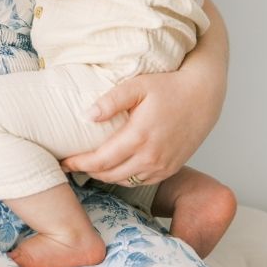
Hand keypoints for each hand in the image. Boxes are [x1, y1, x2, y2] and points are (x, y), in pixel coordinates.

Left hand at [59, 70, 216, 186]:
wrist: (203, 96)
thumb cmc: (168, 87)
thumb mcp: (136, 86)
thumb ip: (110, 101)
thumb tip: (86, 116)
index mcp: (140, 137)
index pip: (101, 160)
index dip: (79, 164)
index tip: (63, 162)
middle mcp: (152, 156)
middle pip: (110, 174)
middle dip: (87, 172)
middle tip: (69, 165)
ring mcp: (164, 165)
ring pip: (126, 181)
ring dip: (104, 177)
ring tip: (87, 167)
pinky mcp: (172, 168)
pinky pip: (142, 181)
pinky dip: (124, 178)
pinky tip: (113, 169)